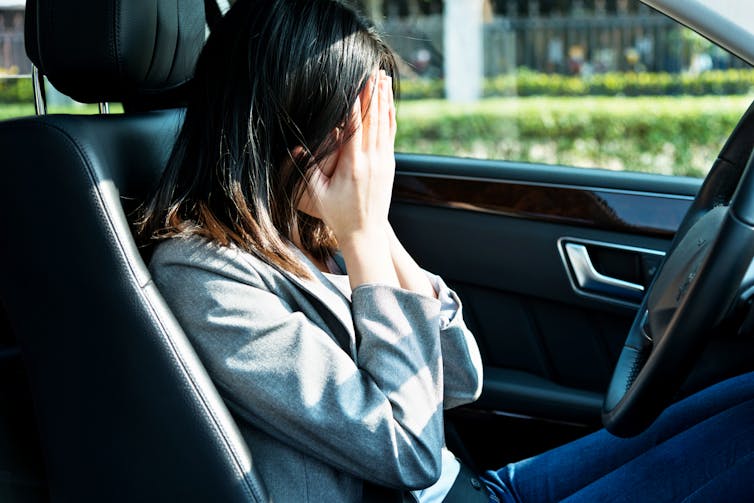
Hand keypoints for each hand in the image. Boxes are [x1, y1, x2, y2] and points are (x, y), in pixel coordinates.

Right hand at [304, 70, 396, 244]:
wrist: (366, 233)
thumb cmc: (337, 215)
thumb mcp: (316, 195)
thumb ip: (307, 170)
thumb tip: (297, 147)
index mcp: (353, 166)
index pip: (354, 128)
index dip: (355, 104)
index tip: (355, 84)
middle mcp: (372, 161)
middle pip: (374, 121)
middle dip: (372, 95)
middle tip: (372, 71)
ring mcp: (383, 162)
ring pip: (385, 124)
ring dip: (384, 100)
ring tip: (382, 79)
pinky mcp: (389, 165)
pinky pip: (390, 134)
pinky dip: (390, 116)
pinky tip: (389, 103)